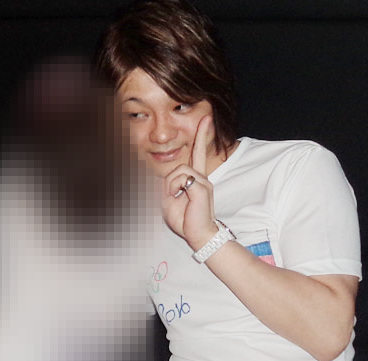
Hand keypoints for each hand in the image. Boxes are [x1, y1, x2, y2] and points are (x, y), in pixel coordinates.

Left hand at [162, 115, 217, 250]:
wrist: (198, 234)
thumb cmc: (185, 220)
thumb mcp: (169, 201)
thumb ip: (167, 186)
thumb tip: (161, 179)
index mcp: (196, 179)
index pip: (199, 153)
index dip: (202, 135)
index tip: (206, 118)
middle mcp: (203, 177)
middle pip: (182, 163)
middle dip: (173, 179)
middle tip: (174, 196)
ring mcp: (204, 182)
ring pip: (179, 170)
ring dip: (171, 185)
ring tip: (175, 197)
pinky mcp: (202, 187)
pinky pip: (182, 178)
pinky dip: (174, 187)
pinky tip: (179, 196)